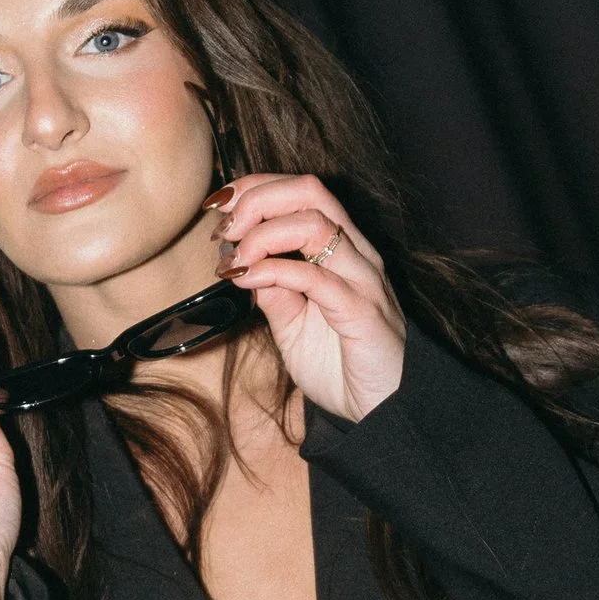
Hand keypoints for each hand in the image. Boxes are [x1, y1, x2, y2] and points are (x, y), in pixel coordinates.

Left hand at [213, 178, 405, 422]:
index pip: (301, 191)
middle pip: (309, 191)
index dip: (255, 187)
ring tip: (235, 259)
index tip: (217, 208)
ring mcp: (362, 279)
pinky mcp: (362, 311)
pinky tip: (248, 281)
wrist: (381, 411)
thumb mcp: (292, 326)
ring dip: (262, 233)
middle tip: (224, 229)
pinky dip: (274, 270)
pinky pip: (316, 276)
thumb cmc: (341, 367)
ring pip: (315, 223)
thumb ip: (273, 293)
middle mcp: (356, 254)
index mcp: (342, 250)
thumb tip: (241, 263)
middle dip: (257, 198)